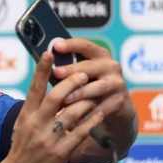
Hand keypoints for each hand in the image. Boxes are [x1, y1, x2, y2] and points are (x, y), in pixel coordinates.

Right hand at [0, 51, 104, 162]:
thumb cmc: (23, 147)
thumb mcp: (22, 125)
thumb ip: (35, 108)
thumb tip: (49, 86)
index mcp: (26, 116)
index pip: (33, 88)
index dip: (42, 70)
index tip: (49, 53)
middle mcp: (35, 125)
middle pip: (55, 97)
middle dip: (72, 83)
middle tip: (84, 74)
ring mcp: (48, 139)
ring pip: (71, 113)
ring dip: (87, 101)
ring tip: (97, 93)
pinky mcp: (60, 152)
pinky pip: (81, 132)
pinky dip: (93, 120)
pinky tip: (101, 112)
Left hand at [51, 38, 136, 159]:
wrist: (114, 107)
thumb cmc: (88, 86)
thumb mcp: (80, 74)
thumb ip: (66, 68)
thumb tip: (43, 62)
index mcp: (99, 55)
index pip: (85, 45)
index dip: (71, 44)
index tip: (55, 45)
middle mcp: (111, 66)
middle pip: (90, 66)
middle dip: (72, 69)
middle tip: (56, 72)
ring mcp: (117, 83)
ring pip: (98, 87)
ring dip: (80, 93)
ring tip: (65, 99)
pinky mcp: (119, 101)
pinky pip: (102, 107)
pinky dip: (88, 113)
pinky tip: (75, 118)